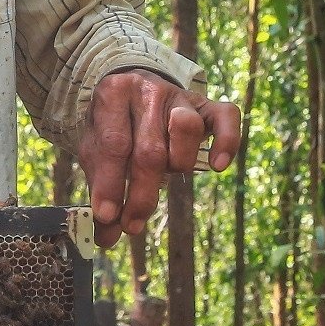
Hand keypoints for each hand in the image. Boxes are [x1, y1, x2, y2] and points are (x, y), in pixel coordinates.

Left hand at [76, 69, 242, 247]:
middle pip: (150, 148)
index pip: (113, 144)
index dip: (110, 184)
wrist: (136, 88)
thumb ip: (101, 189)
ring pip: (187, 129)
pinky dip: (227, 141)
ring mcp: (181, 97)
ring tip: (165, 177)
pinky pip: (227, 117)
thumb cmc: (116, 127)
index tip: (107, 216)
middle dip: (141, 194)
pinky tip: (217, 165)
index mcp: (113, 94)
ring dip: (177, 164)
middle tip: (132, 225)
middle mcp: (148, 90)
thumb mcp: (97, 150)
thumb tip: (106, 237)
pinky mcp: (208, 105)